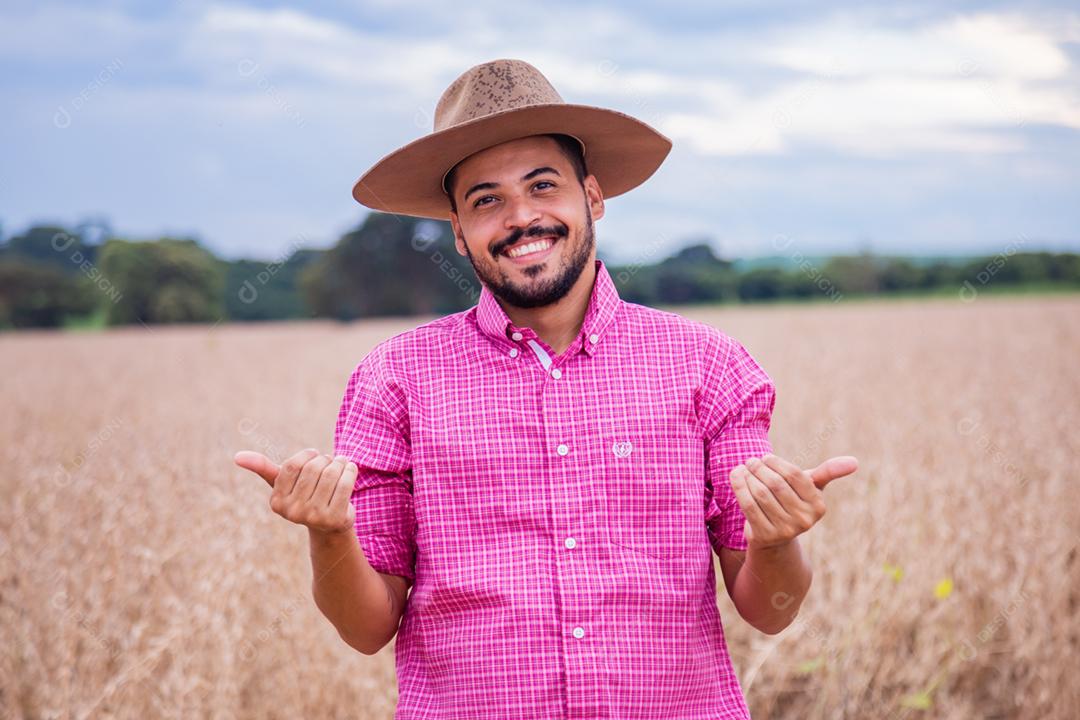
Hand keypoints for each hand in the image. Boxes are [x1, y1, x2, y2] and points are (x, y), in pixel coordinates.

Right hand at [234, 448, 357, 535]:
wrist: (330, 524)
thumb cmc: (304, 496)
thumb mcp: (283, 483)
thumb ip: (262, 468)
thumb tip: (236, 457)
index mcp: (277, 502)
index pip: (292, 465)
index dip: (306, 455)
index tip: (314, 454)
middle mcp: (293, 513)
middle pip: (313, 468)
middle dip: (324, 459)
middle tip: (330, 461)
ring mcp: (314, 518)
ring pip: (331, 473)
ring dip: (339, 462)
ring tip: (341, 463)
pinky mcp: (335, 519)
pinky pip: (345, 484)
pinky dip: (350, 471)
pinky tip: (350, 469)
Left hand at [730, 453, 857, 550]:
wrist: (774, 538)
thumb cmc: (792, 503)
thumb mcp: (811, 488)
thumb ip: (829, 472)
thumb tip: (855, 462)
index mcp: (818, 506)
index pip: (794, 475)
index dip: (776, 463)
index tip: (766, 458)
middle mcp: (804, 521)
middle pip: (775, 484)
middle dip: (760, 468)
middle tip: (751, 461)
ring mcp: (785, 530)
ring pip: (760, 493)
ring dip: (747, 476)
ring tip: (743, 468)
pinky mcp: (765, 536)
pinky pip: (748, 505)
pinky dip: (739, 487)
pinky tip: (736, 476)